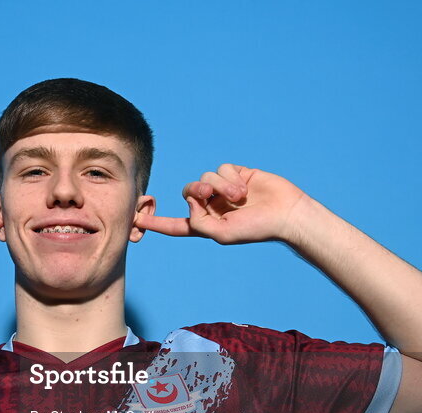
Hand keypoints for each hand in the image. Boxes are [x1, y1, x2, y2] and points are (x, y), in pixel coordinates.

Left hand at [136, 164, 309, 244]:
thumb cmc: (256, 229)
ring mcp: (223, 189)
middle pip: (188, 191)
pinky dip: (229, 177)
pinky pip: (221, 169)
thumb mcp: (222, 234)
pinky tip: (244, 187)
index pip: (177, 225)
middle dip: (196, 191)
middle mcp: (212, 206)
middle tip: (208, 194)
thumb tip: (190, 202)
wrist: (285, 213)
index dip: (158, 223)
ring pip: (205, 178)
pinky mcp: (236, 174)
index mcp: (206, 224)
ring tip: (239, 196)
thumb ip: (199, 222)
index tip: (136, 221)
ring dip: (220, 186)